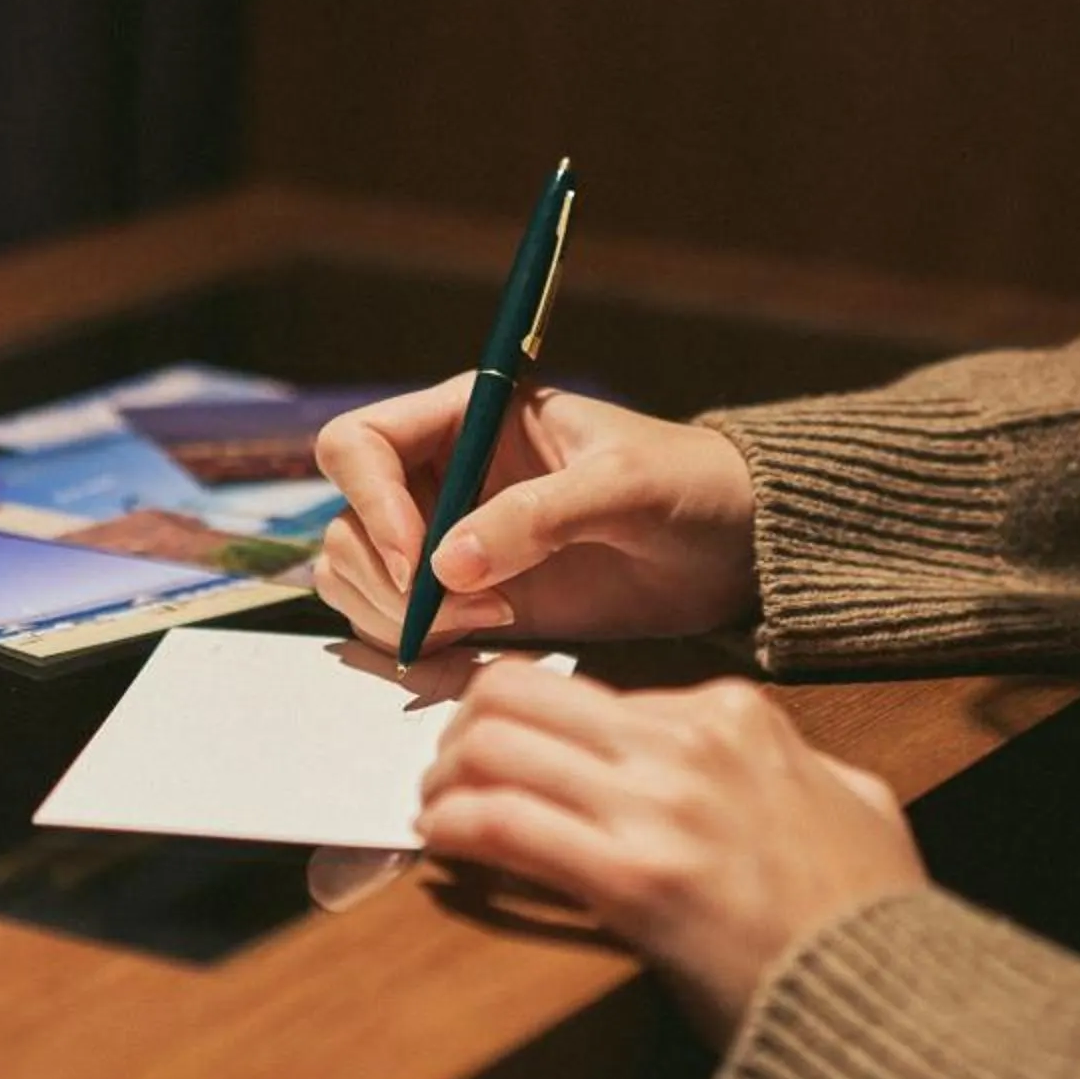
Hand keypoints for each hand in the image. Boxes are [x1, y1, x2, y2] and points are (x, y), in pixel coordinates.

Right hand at [313, 379, 758, 654]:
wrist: (733, 547)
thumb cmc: (688, 486)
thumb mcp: (624, 487)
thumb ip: (538, 516)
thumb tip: (449, 566)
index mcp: (467, 416)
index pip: (360, 444)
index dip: (369, 501)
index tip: (419, 558)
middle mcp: (442, 477)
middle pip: (346, 526)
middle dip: (389, 579)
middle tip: (468, 614)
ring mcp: (451, 543)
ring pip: (360, 583)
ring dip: (400, 621)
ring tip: (490, 633)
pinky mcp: (470, 603)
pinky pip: (403, 632)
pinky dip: (421, 656)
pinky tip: (480, 662)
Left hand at [417, 663, 924, 1040]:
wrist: (887, 1000)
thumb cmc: (870, 912)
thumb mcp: (851, 799)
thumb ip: (797, 763)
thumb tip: (771, 762)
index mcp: (733, 714)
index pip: (585, 690)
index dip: (526, 723)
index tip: (501, 754)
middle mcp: (690, 742)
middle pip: (517, 695)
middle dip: (461, 732)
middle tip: (446, 775)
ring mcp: (662, 806)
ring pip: (495, 747)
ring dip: (443, 781)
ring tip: (434, 815)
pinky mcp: (635, 879)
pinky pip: (505, 825)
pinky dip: (454, 830)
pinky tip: (440, 848)